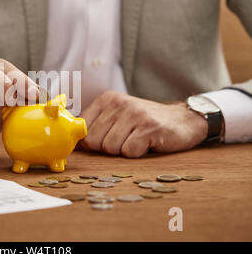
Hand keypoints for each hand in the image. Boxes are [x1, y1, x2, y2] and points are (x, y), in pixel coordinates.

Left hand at [80, 91, 207, 157]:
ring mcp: (135, 114)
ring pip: (110, 148)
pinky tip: (146, 143)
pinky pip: (129, 152)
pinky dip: (137, 153)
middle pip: (94, 141)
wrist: (182, 119)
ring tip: (136, 140)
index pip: (82, 129)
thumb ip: (95, 126)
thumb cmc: (143, 122)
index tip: (102, 142)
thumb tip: (71, 145)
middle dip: (107, 148)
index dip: (90, 142)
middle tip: (125, 140)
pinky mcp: (150, 127)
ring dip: (123, 150)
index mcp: (106, 99)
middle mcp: (119, 103)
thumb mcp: (116, 116)